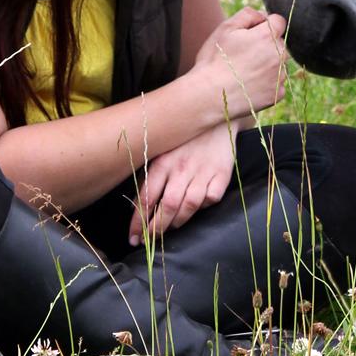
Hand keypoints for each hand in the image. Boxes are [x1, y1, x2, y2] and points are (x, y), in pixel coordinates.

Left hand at [130, 123, 235, 244]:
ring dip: (177, 223)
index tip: (133, 237)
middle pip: (168, 207)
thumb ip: (151, 175)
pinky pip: (211, 199)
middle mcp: (183, 167)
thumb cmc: (183, 137)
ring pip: (189, 207)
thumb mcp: (162, 150)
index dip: (138, 221)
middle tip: (148, 241)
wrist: (216, 114)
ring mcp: (204, 171)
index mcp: (164, 161)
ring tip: (169, 229)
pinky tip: (195, 208)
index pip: (147, 198)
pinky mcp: (222, 173)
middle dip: (156, 229)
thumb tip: (138, 205)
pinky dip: (203, 208)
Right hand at [193, 8, 288, 120]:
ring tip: (243, 72)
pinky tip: (249, 85)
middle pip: (278, 43)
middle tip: (242, 55)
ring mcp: (279, 76)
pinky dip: (266, 83)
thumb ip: (248, 14)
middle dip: (265, 45)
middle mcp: (279, 55)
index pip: (278, 21)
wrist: (209, 96)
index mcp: (267, 36)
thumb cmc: (215, 60)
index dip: (263, 25)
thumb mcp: (225, 28)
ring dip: (267, 64)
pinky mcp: (277, 94)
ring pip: (278, 63)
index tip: (249, 35)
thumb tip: (263, 15)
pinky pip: (277, 83)